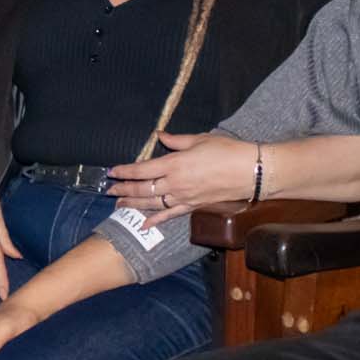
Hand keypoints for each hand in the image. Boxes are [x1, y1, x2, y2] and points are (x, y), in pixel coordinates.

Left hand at [105, 132, 255, 228]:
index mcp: (174, 163)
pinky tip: (144, 223)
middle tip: (109, 190)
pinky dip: (155, 220)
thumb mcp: (199, 139)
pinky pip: (170, 215)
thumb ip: (176, 140)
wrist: (250, 172)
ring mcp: (183, 197)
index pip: (142, 169)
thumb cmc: (227, 151)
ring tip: (119, 204)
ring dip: (133, 203)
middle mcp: (175, 183)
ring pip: (152, 203)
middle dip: (123, 189)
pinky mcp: (193, 206)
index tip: (111, 172)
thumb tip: (160, 136)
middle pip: (142, 188)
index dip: (124, 171)